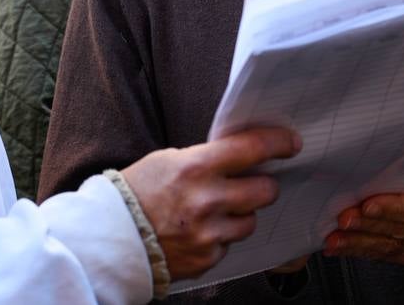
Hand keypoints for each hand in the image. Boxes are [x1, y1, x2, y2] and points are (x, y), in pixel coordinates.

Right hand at [121, 127, 300, 279]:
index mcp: (196, 167)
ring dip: (241, 214)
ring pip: (251, 221)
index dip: (279, 143)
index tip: (292, 143)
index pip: (253, 149)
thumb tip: (244, 155)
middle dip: (263, 185)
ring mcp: (208, 233)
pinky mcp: (206, 259)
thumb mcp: (169, 160)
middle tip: (253, 183)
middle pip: (265, 190)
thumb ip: (207, 158)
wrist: (111, 236)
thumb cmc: (138, 191)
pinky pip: (229, 244)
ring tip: (215, 210)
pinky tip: (200, 230)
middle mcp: (206, 200)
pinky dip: (221, 237)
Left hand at [322, 171, 403, 267]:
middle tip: (343, 218)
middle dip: (368, 225)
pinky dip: (363, 251)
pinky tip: (344, 246)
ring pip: (393, 247)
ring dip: (360, 242)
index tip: (367, 205)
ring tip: (336, 238)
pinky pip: (389, 256)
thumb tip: (377, 157)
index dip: (395, 207)